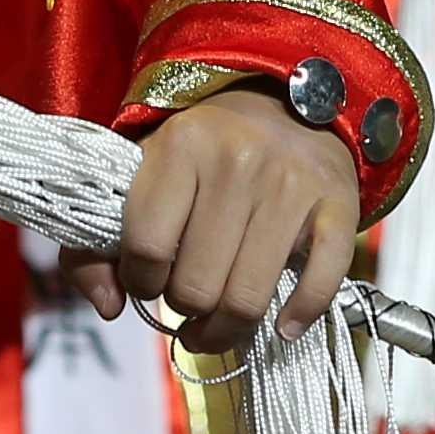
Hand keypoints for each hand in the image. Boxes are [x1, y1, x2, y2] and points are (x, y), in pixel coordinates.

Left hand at [95, 94, 363, 350]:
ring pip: (249, 298)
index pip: (146, 247)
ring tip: (217, 326)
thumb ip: (97, 243)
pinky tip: (283, 326)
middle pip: (198, 285)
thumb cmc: (202, 153)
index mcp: (181, 145)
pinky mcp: (338, 204)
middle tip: (188, 302)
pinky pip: (319, 282)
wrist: (284, 103)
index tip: (148, 281)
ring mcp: (292, 183)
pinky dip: (299, 316)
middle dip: (185, 310)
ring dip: (227, 330)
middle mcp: (238, 160)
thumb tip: (109, 308)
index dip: (140, 281)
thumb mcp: (142, 173)